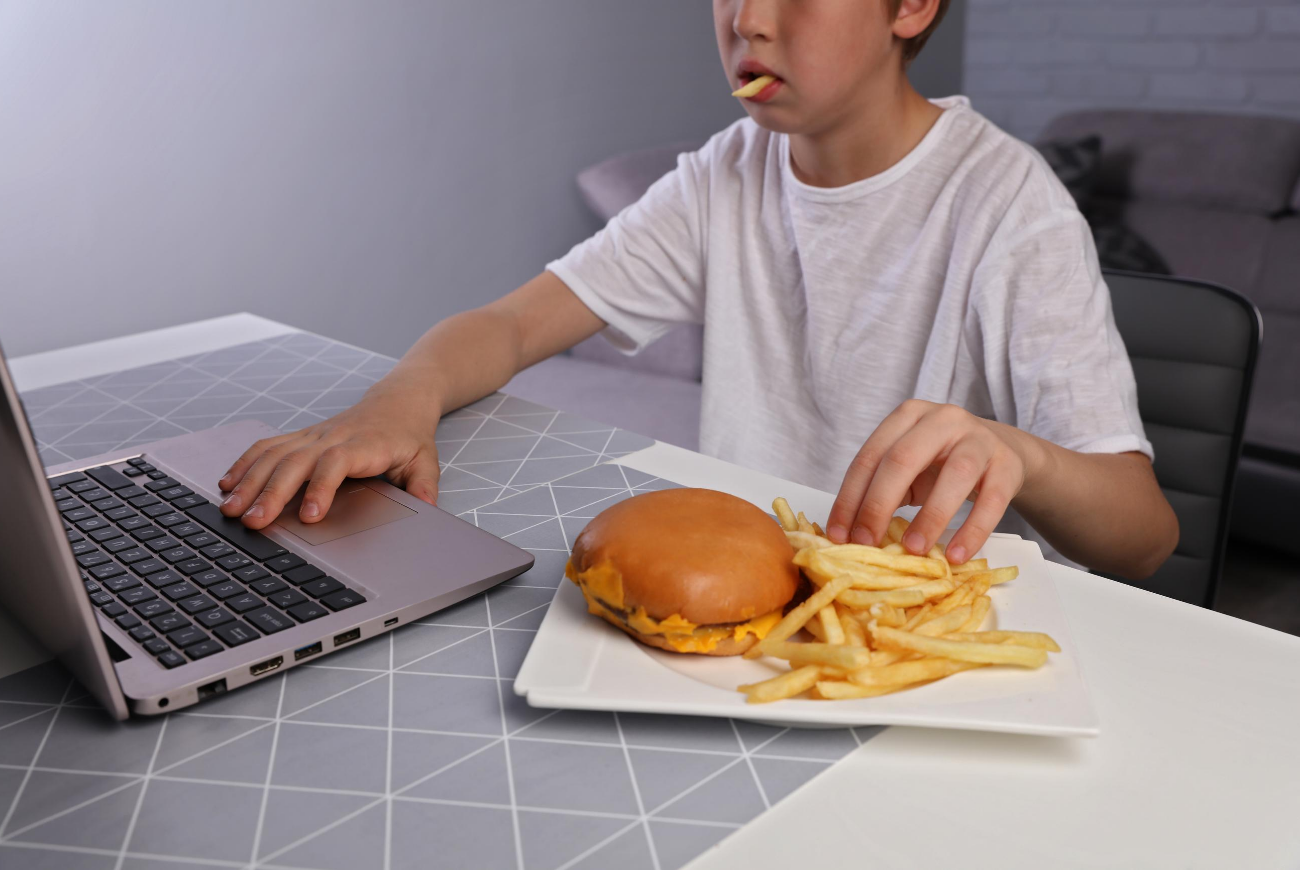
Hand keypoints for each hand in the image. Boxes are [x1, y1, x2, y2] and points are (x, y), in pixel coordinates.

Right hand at [217, 386, 441, 528]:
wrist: (399, 400)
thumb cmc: (410, 435)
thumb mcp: (427, 460)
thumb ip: (425, 486)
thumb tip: (428, 509)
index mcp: (363, 445)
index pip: (336, 463)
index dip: (321, 488)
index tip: (310, 516)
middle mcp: (332, 437)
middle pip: (295, 462)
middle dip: (271, 493)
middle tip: (253, 522)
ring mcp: (313, 435)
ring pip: (274, 455)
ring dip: (249, 481)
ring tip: (229, 507)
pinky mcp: (301, 436)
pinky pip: (267, 447)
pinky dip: (244, 464)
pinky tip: (227, 483)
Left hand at [826, 400, 1044, 564]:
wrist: (1002, 450)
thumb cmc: (942, 462)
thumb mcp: (909, 467)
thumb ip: (881, 489)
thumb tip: (850, 535)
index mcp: (907, 416)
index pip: (870, 457)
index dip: (850, 498)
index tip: (838, 535)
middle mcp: (942, 419)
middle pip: (902, 459)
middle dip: (878, 505)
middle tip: (866, 544)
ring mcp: (978, 438)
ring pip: (954, 475)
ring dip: (929, 517)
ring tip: (913, 550)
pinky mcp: (1007, 464)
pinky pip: (991, 500)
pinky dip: (973, 530)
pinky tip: (957, 554)